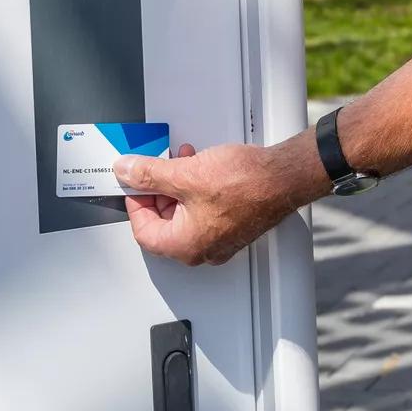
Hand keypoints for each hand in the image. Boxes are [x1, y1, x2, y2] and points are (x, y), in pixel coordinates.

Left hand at [114, 140, 323, 265]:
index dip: (135, 202)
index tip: (134, 182)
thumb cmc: (245, 183)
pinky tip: (200, 168)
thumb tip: (127, 172)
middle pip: (163, 223)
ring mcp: (220, 240)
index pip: (143, 231)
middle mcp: (202, 250)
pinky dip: (195, 191)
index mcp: (185, 245)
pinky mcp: (233, 226)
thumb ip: (149, 174)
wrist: (284, 177)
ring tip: (181, 161)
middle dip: (157, 190)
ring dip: (177, 186)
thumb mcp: (185, 173)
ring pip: (184, 215)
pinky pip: (204, 212)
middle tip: (156, 168)